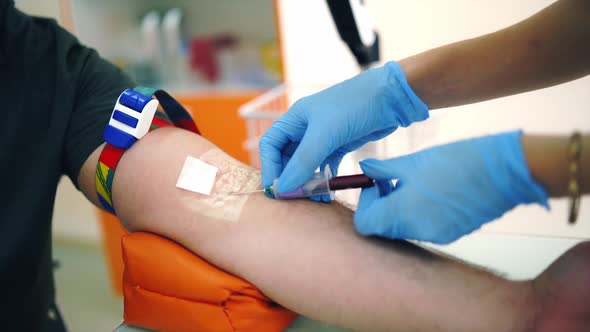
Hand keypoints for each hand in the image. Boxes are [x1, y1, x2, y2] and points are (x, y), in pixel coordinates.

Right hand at [259, 61, 428, 194]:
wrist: (392, 97)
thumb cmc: (355, 105)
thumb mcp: (326, 133)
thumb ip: (304, 161)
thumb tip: (282, 188)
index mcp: (295, 118)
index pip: (270, 145)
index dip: (269, 167)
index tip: (276, 189)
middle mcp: (306, 128)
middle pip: (287, 158)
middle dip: (289, 178)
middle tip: (295, 198)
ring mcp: (323, 137)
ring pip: (307, 165)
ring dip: (307, 183)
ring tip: (314, 198)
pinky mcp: (340, 145)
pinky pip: (325, 167)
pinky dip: (324, 180)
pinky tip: (328, 193)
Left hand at [354, 131, 548, 243]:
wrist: (505, 172)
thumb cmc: (458, 161)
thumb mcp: (413, 162)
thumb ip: (384, 169)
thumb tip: (365, 170)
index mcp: (404, 213)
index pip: (365, 224)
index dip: (365, 203)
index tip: (376, 183)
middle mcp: (418, 231)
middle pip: (383, 227)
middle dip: (381, 204)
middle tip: (391, 180)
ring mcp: (436, 236)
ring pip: (402, 228)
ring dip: (399, 208)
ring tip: (413, 182)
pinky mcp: (451, 234)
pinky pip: (423, 227)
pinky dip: (417, 213)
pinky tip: (430, 191)